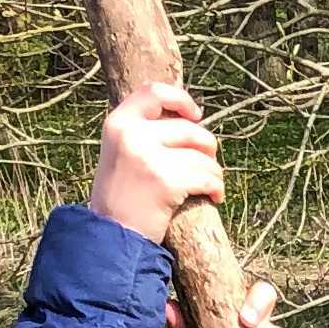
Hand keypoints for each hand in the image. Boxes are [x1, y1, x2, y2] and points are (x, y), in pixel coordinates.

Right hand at [90, 82, 221, 242]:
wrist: (111, 236)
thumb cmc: (123, 196)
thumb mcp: (123, 152)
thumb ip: (145, 131)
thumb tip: (191, 116)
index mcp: (118, 123)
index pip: (154, 91)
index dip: (181, 99)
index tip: (196, 115)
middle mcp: (130, 134)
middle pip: (190, 128)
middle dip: (208, 148)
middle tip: (207, 166)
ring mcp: (147, 156)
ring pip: (203, 156)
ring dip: (214, 173)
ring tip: (208, 187)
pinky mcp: (165, 180)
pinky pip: (208, 177)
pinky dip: (217, 188)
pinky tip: (214, 198)